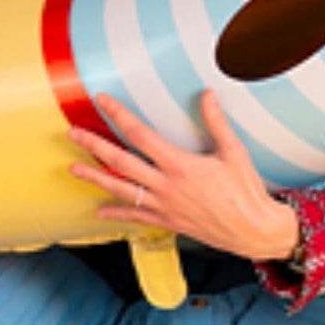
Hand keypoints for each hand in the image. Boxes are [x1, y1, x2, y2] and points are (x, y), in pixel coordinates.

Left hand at [68, 92, 299, 261]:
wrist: (252, 231)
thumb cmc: (245, 191)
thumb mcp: (234, 153)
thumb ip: (217, 123)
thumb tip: (207, 94)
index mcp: (181, 165)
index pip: (141, 135)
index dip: (120, 115)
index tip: (102, 101)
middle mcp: (166, 186)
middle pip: (121, 163)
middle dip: (94, 146)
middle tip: (73, 134)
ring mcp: (164, 206)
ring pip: (121, 190)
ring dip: (96, 178)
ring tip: (73, 168)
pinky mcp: (167, 222)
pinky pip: (136, 217)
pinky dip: (116, 213)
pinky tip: (99, 210)